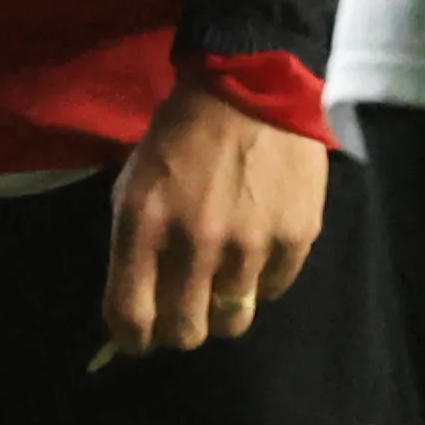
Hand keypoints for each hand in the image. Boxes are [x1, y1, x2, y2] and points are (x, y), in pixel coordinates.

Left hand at [104, 80, 328, 357]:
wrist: (251, 84)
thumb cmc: (181, 134)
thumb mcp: (135, 182)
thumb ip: (132, 247)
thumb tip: (134, 311)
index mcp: (144, 224)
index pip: (130, 316)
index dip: (131, 339)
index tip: (138, 338)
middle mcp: (195, 243)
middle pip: (186, 332)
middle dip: (179, 329)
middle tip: (184, 309)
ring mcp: (249, 245)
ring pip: (232, 321)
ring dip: (222, 306)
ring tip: (224, 274)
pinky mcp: (294, 239)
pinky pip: (272, 292)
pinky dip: (261, 280)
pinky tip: (257, 246)